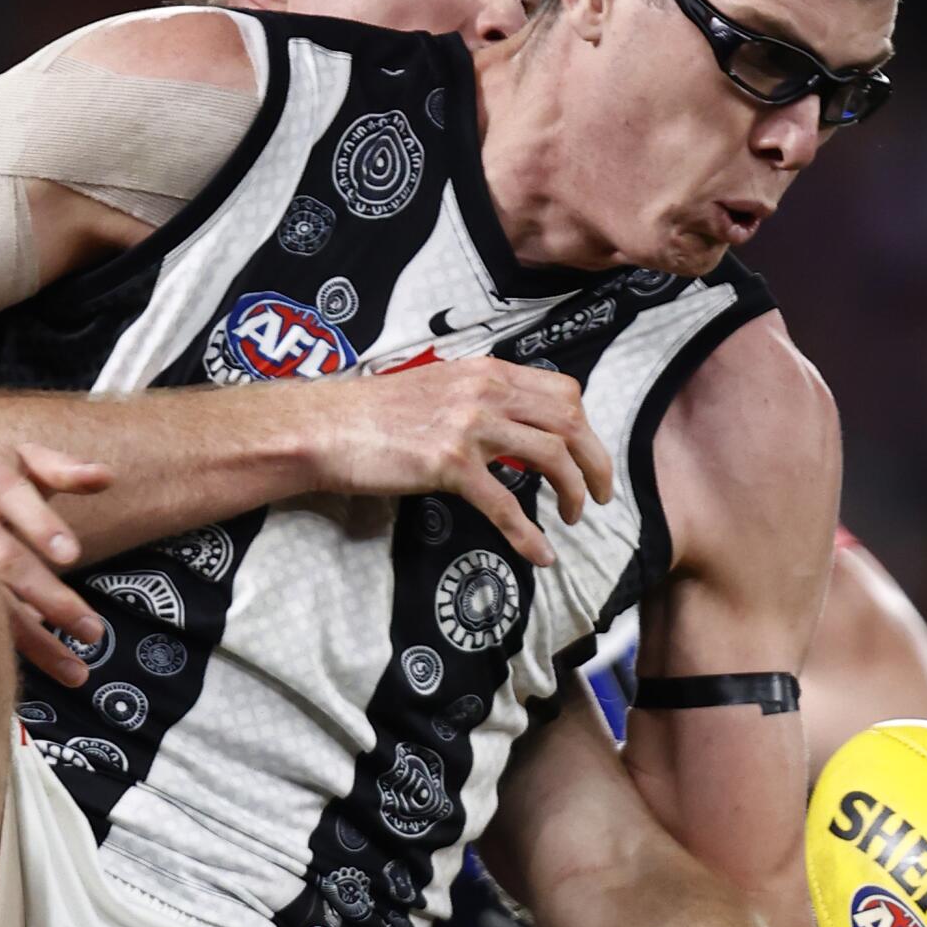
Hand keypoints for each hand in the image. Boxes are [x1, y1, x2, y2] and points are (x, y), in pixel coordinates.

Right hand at [0, 444, 112, 685]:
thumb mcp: (23, 460)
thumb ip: (64, 468)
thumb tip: (107, 476)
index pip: (12, 495)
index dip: (40, 523)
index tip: (72, 555)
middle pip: (3, 560)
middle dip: (49, 597)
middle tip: (93, 631)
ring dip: (34, 640)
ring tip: (75, 672)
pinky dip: (5, 651)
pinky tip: (39, 676)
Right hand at [312, 361, 612, 567]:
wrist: (326, 427)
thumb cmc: (373, 414)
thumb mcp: (436, 389)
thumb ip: (478, 400)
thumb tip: (509, 430)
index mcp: (486, 371)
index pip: (563, 391)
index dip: (585, 426)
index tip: (586, 454)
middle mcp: (485, 392)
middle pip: (571, 422)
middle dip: (596, 462)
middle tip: (600, 493)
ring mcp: (469, 427)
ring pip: (552, 458)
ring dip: (574, 493)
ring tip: (575, 517)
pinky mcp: (449, 465)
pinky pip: (506, 505)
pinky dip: (529, 535)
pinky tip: (541, 555)